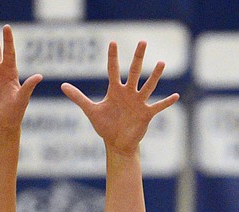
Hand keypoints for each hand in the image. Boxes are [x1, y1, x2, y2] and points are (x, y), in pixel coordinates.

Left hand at [62, 41, 178, 155]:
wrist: (116, 143)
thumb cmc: (105, 126)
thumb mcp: (91, 111)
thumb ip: (78, 98)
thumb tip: (63, 86)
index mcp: (115, 91)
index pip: (113, 70)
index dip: (112, 57)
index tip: (113, 42)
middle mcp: (128, 93)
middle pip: (134, 72)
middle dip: (137, 58)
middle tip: (142, 41)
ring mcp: (138, 102)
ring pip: (148, 86)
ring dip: (155, 76)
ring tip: (161, 63)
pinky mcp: (146, 114)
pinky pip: (158, 106)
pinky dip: (166, 102)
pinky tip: (176, 96)